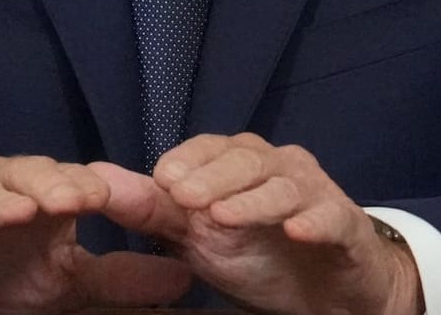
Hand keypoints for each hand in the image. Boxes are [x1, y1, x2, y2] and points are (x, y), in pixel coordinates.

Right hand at [0, 155, 190, 314]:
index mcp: (44, 198)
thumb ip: (122, 280)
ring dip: (7, 196)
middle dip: (60, 183)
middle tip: (85, 197)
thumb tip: (186, 277)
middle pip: (35, 175)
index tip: (128, 201)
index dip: (104, 189)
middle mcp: (5, 191)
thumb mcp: (68, 289)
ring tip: (30, 209)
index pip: (80, 183)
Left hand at [108, 134, 421, 314]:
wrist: (329, 292)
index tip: (161, 179)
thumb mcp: (199, 237)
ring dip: (254, 200)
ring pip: (286, 186)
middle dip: (213, 176)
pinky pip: (331, 217)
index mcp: (242, 163)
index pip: (212, 148)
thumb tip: (96, 178)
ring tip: (223, 217)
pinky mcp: (345, 226)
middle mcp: (280, 167)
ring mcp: (316, 194)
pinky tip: (296, 231)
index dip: (188, 160)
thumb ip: (153, 210)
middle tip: (182, 196)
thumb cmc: (259, 255)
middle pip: (247, 159)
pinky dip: (314, 221)